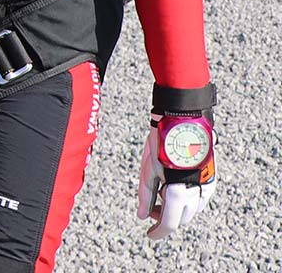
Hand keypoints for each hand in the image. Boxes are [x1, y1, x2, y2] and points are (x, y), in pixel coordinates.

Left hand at [138, 118, 216, 239]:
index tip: (149, 234)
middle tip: (151, 207)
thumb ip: (145, 194)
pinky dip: (187, 200)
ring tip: (161, 191)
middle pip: (180, 219)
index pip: (169, 224)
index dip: (158, 232)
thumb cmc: (162, 141)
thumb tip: (143, 216)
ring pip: (191, 211)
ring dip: (176, 209)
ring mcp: (207, 188)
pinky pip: (200, 199)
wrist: (183, 121)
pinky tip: (175, 185)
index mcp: (177, 193)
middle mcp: (195, 194)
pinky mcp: (213, 180)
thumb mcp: (148, 167)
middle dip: (165, 218)